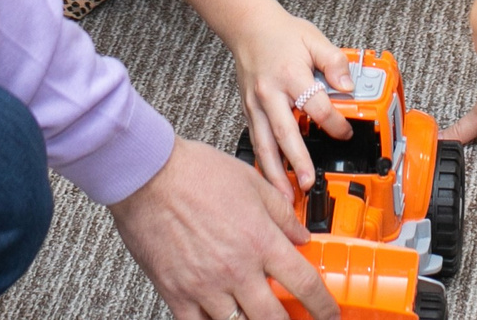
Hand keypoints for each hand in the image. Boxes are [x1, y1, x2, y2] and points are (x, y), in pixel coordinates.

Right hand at [108, 138, 336, 319]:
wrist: (145, 173)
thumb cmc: (192, 171)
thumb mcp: (251, 182)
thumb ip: (281, 212)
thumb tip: (302, 234)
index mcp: (259, 240)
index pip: (305, 285)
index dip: (324, 307)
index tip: (330, 314)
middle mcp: (236, 269)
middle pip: (274, 318)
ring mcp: (206, 285)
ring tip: (255, 315)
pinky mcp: (177, 292)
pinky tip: (221, 318)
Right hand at [231, 10, 353, 201]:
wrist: (247, 26)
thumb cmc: (280, 33)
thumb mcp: (314, 38)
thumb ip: (334, 61)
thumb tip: (349, 85)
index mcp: (289, 75)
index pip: (316, 106)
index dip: (335, 122)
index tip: (346, 133)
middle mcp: (269, 93)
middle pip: (285, 132)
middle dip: (297, 161)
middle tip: (308, 183)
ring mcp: (255, 104)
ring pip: (264, 143)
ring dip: (274, 171)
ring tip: (283, 195)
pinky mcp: (248, 111)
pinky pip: (256, 140)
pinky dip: (263, 162)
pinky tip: (270, 179)